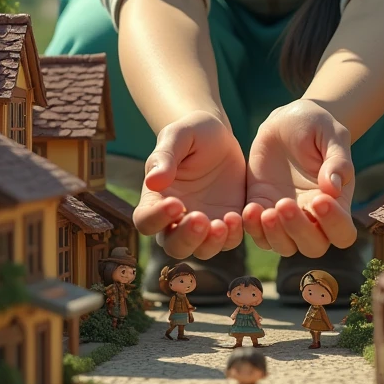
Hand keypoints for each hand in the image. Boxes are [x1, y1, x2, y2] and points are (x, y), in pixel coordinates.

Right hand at [133, 111, 245, 258]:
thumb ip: (165, 156)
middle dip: (186, 238)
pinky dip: (232, 236)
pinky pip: (228, 241)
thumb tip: (153, 181)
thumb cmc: (191, 133)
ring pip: (201, 250)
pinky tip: (238, 216)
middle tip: (201, 219)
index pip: (145, 220)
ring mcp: (202, 224)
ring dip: (211, 243)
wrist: (220, 136)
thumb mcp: (178, 136)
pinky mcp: (226, 224)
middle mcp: (176, 219)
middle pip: (173, 245)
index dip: (157, 218)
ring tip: (224, 221)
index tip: (176, 203)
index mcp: (156, 198)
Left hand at [243, 99, 355, 255]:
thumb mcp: (331, 135)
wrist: (286, 121)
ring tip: (263, 210)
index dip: (334, 224)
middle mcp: (313, 217)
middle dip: (299, 231)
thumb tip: (334, 188)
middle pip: (312, 246)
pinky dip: (252, 227)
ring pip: (284, 246)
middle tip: (284, 203)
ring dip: (274, 234)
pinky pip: (257, 232)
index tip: (319, 199)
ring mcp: (286, 217)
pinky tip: (250, 207)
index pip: (342, 232)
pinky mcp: (262, 208)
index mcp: (336, 203)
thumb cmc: (316, 126)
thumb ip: (337, 161)